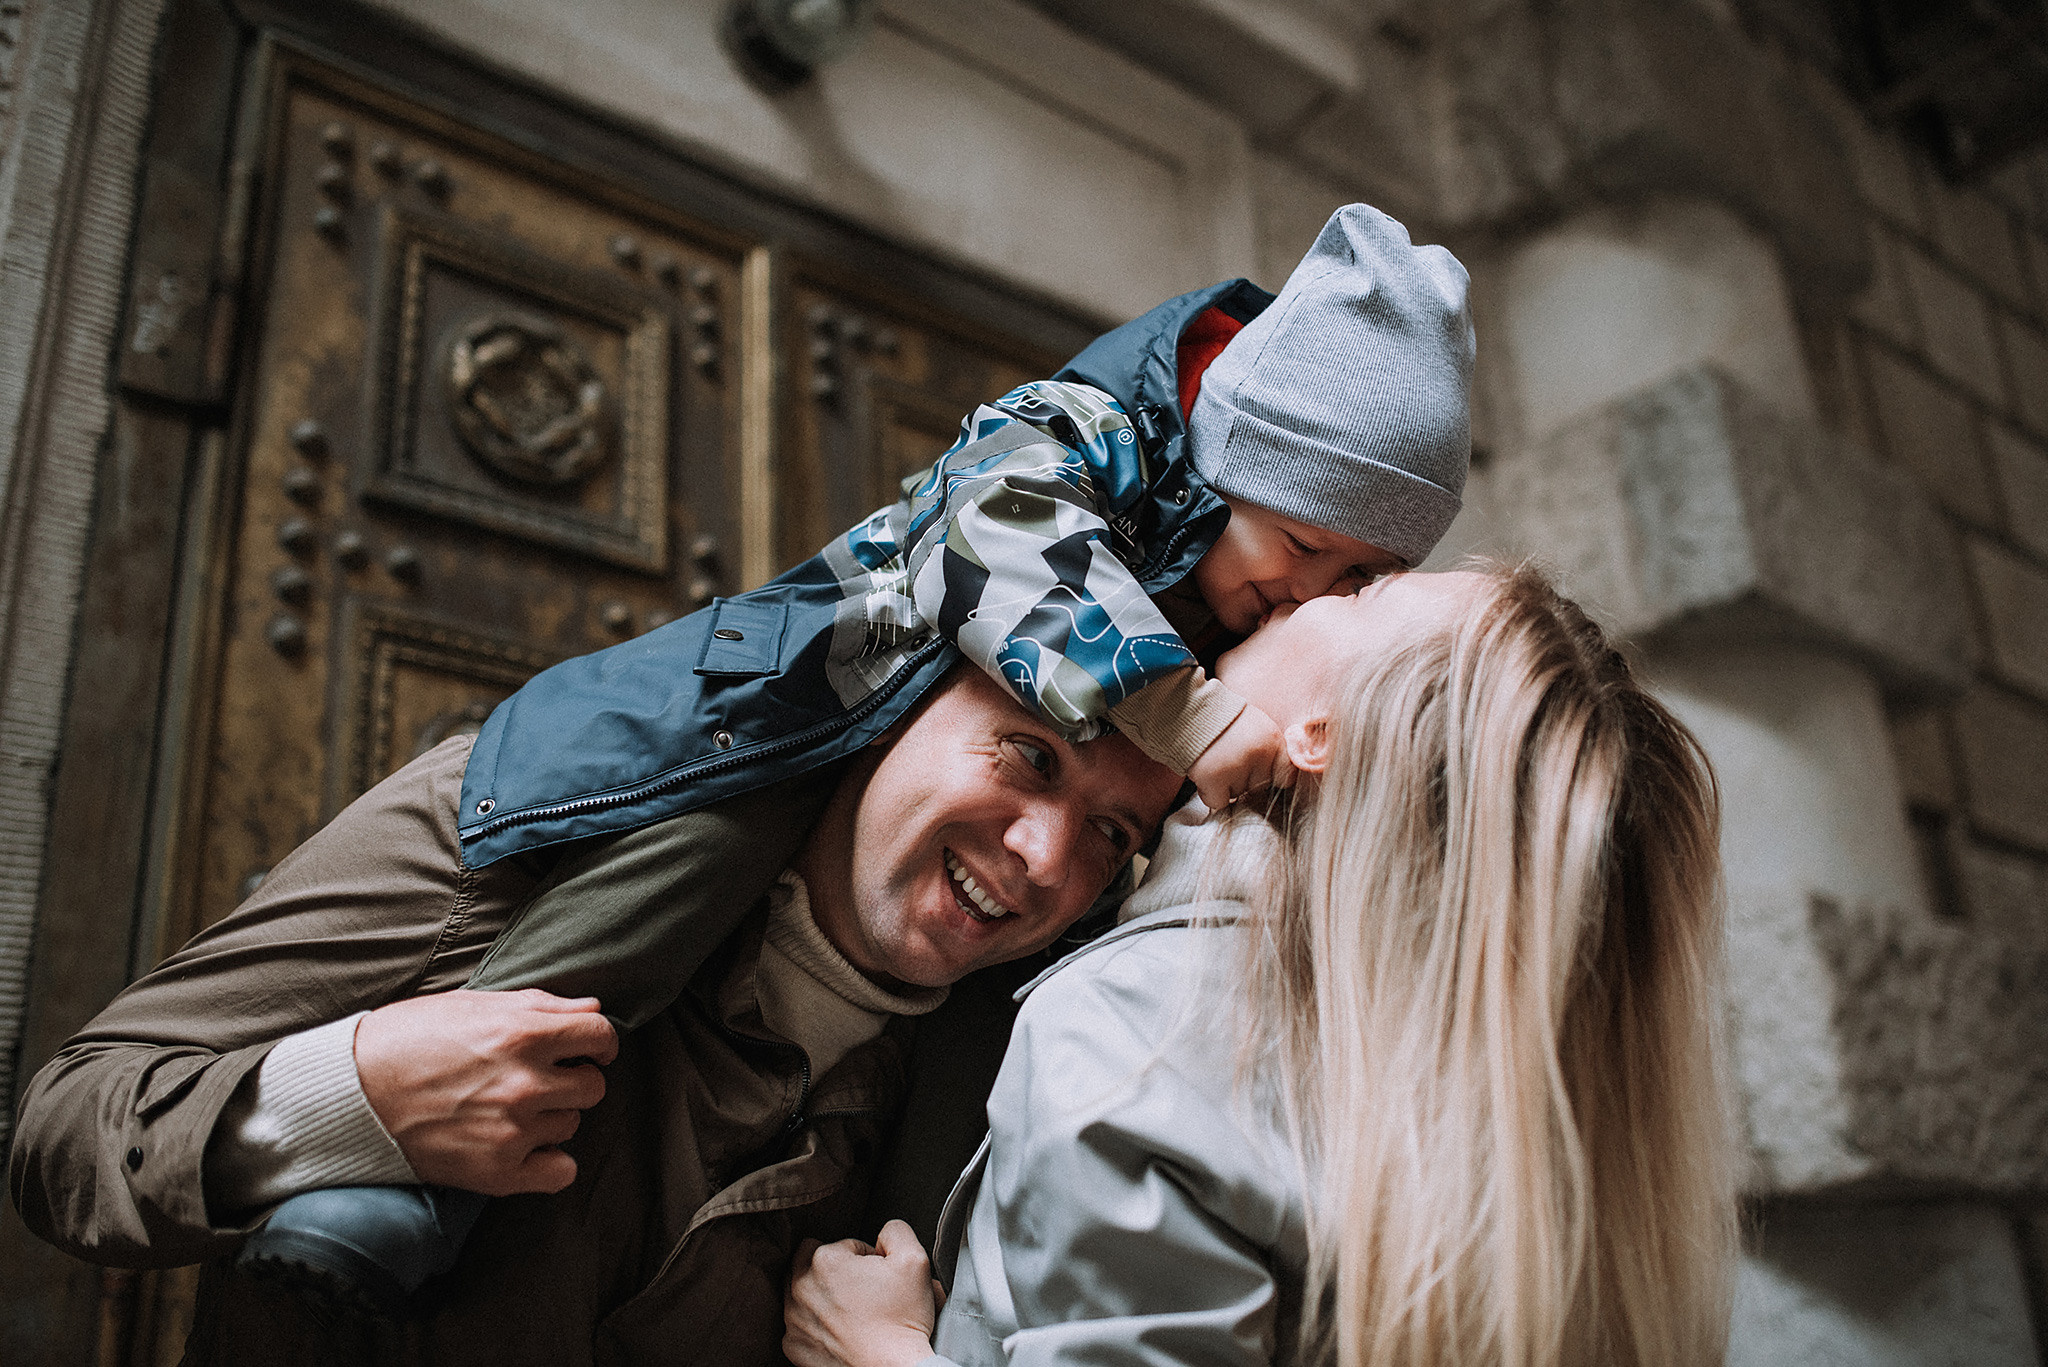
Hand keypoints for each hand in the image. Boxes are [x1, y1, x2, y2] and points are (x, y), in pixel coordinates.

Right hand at [353, 988, 617, 1195]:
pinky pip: (561, 1171)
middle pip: (593, 1086)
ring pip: (571, 1124)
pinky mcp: (497, 1172)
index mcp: (523, 1034)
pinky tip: (523, 1147)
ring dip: (551, 1116)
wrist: (351, 1094)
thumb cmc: (409, 1038)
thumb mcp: (474, 1004)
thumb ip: (541, 1006)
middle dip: (573, 1079)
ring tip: (508, 1109)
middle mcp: (525, 1083)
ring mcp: (513, 1131)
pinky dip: (549, 1162)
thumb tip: (593, 1011)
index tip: (586, 1049)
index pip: (601, 1036)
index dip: (598, 1042)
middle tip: (540, 1079)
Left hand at [784, 1220, 941, 1366]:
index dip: (868, 1258)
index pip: (846, 1244)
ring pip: (801, 1290)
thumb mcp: (914, 1259)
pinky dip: (815, 1323)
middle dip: (835, 1268)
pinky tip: (839, 1330)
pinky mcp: (794, 1345)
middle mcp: (800, 1287)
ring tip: (850, 1309)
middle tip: (860, 1288)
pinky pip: (799, 1323)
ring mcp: (793, 1319)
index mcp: (825, 1260)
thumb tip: (882, 1234)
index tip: (879, 1279)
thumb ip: (895, 1231)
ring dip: (821, 1293)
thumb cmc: (903, 1319)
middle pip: (811, 1260)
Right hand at [1186, 704, 1295, 808]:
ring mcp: (1236, 766)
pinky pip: (1219, 802)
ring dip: (1226, 785)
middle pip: (1260, 787)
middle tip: (1228, 759)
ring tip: (1214, 761)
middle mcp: (1259, 753)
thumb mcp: (1257, 726)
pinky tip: (1205, 775)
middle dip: (1245, 779)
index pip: (1286, 774)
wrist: (1188, 710)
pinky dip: (1210, 793)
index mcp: (1273, 739)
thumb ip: (1270, 750)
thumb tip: (1280, 780)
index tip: (1260, 772)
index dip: (1272, 777)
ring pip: (1238, 794)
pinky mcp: (1214, 778)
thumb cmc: (1223, 719)